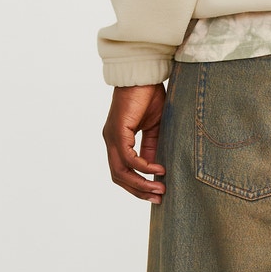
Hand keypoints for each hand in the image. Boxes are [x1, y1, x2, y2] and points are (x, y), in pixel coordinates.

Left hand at [103, 83, 166, 201]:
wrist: (144, 73)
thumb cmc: (149, 95)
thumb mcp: (153, 127)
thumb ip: (151, 147)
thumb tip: (154, 170)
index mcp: (117, 139)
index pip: (122, 171)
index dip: (137, 185)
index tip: (156, 194)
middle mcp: (111, 140)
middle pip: (118, 177)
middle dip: (138, 190)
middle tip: (158, 198)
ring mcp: (112, 136)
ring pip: (120, 171)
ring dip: (140, 184)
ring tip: (159, 189)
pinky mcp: (117, 131)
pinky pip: (128, 158)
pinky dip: (143, 167)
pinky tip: (158, 169)